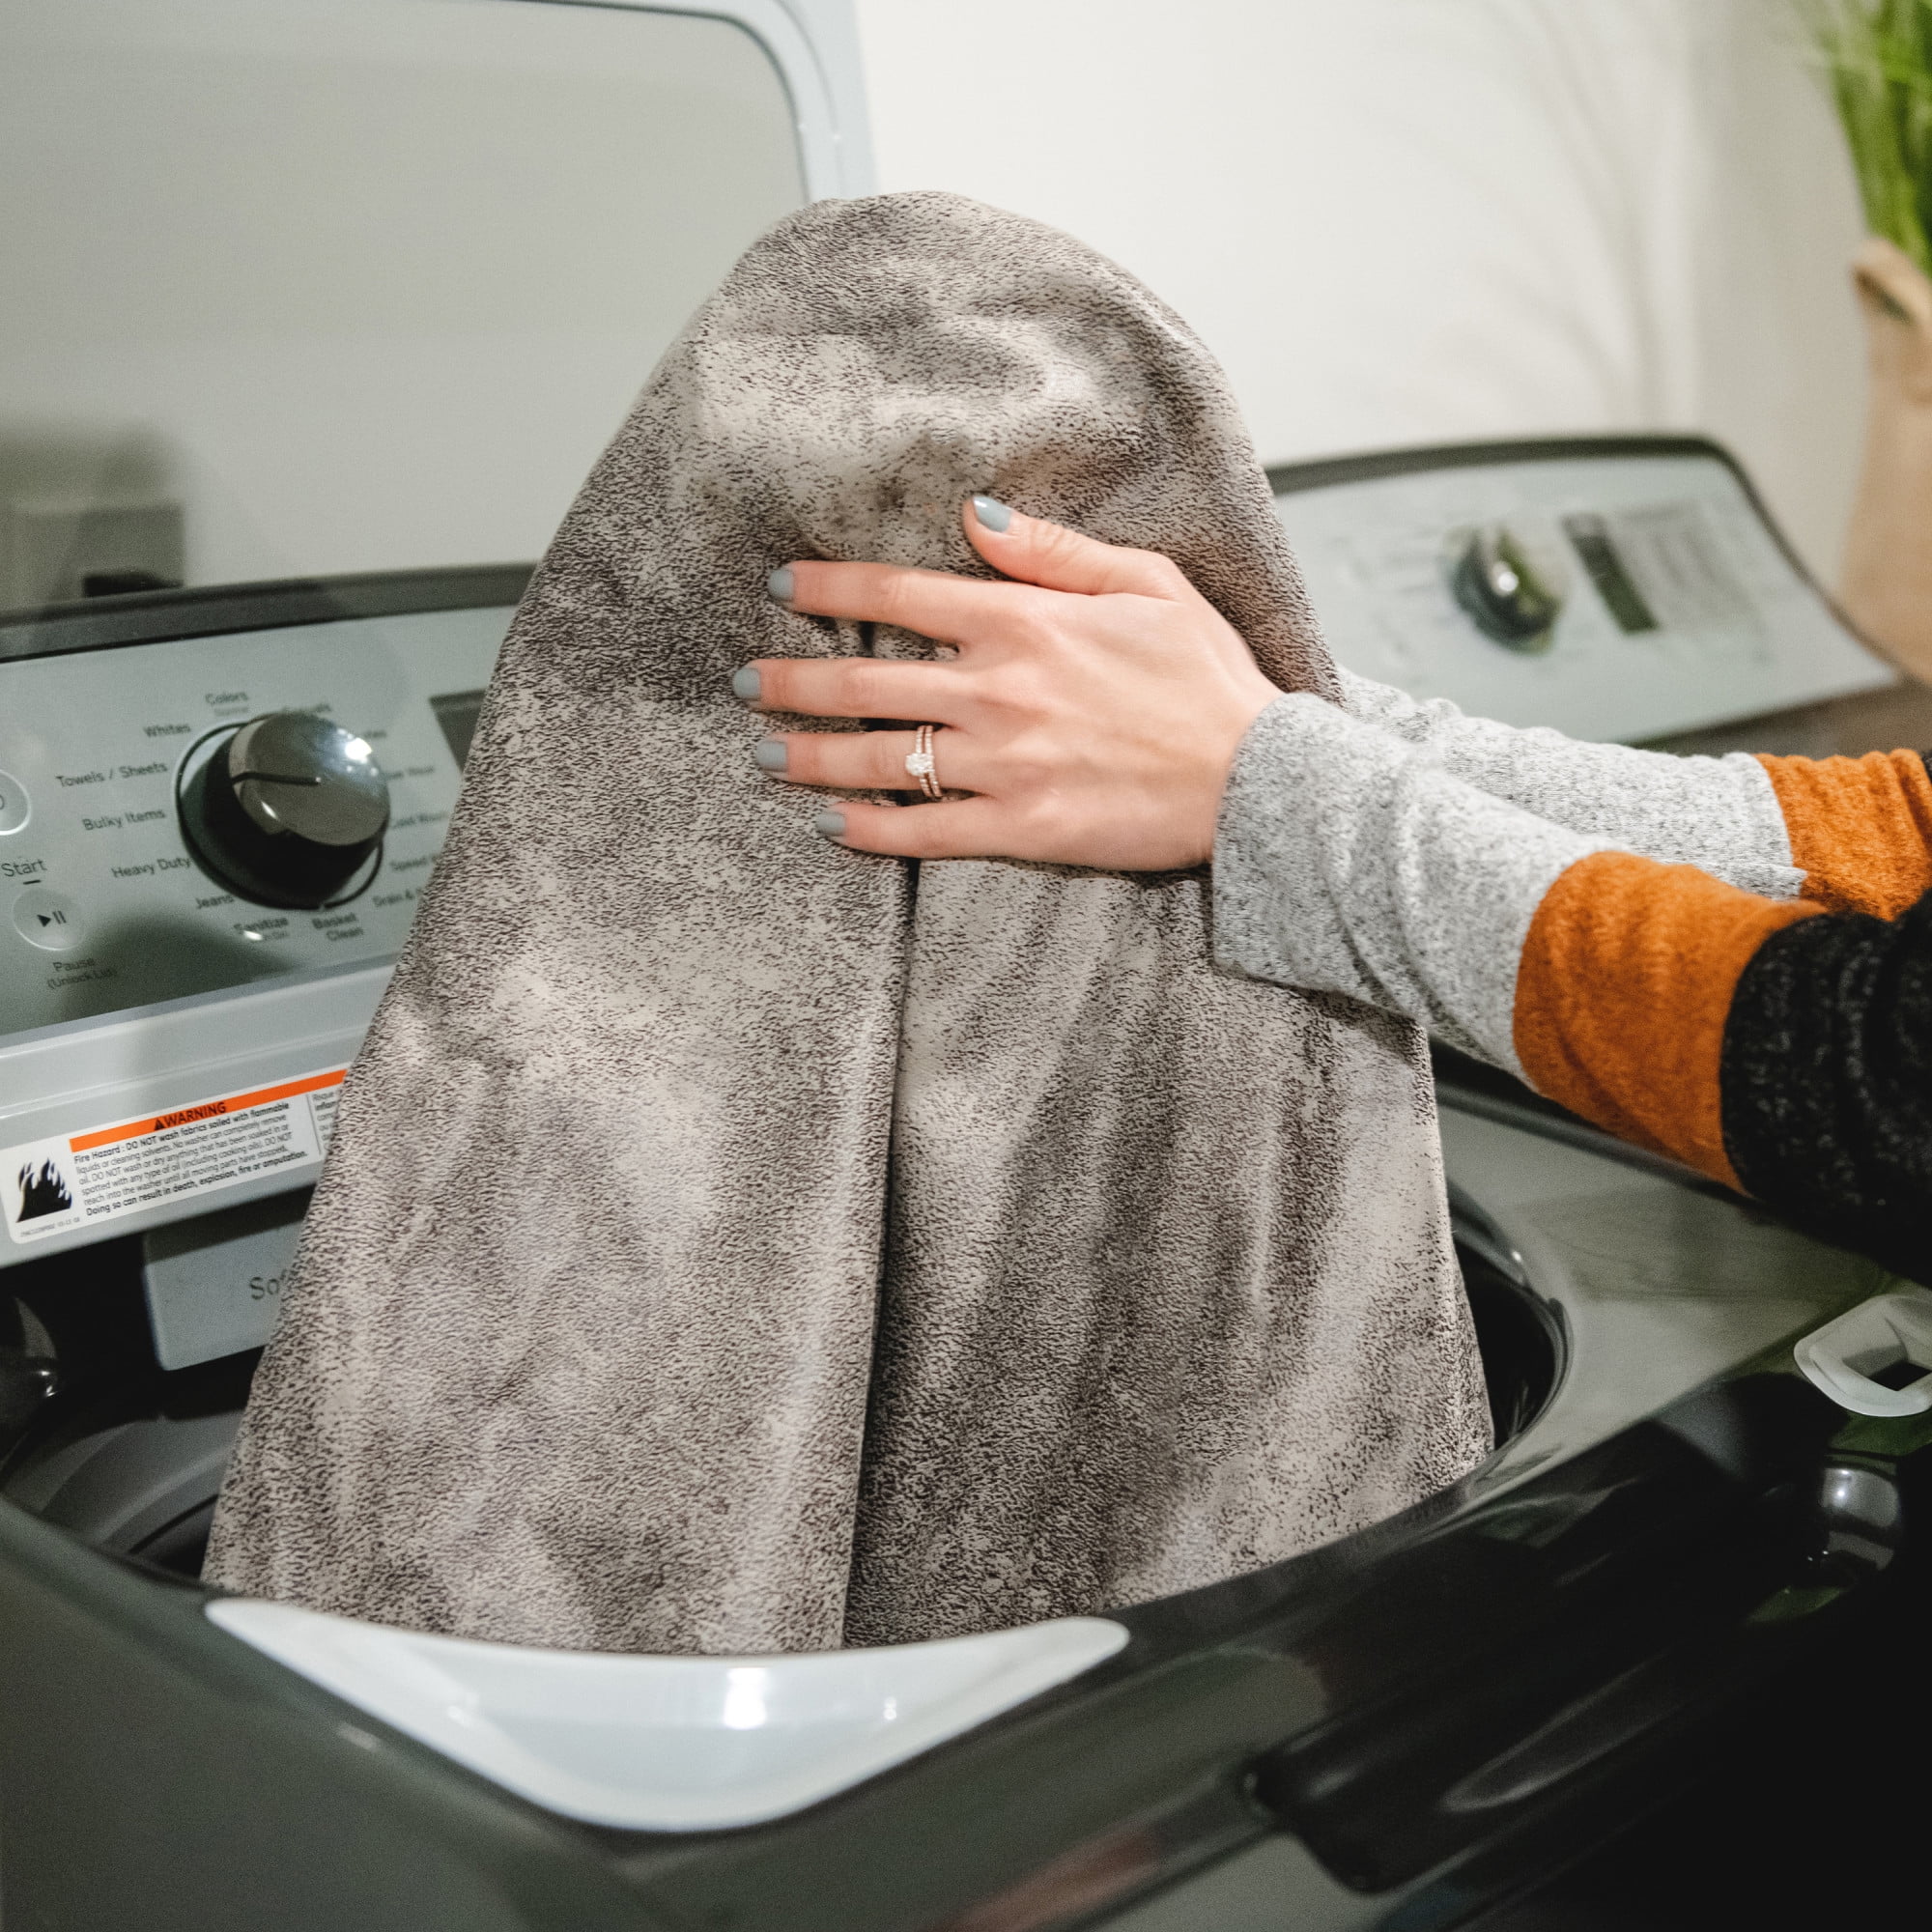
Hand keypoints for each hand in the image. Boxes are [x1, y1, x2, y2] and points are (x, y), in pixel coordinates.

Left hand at [740, 497, 1280, 869]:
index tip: (781, 588)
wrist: (1258, 779)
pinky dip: (868, 830)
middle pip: (867, 682)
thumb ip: (1052, 550)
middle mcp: (999, 690)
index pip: (899, 596)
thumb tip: (972, 515)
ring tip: (763, 751)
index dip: (829, 589)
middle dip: (793, 680)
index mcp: (1025, 622)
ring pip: (880, 759)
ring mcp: (1003, 764)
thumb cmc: (1208, 675)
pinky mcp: (1019, 829)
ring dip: (809, 754)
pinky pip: (923, 833)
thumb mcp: (1147, 580)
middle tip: (745, 682)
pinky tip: (829, 824)